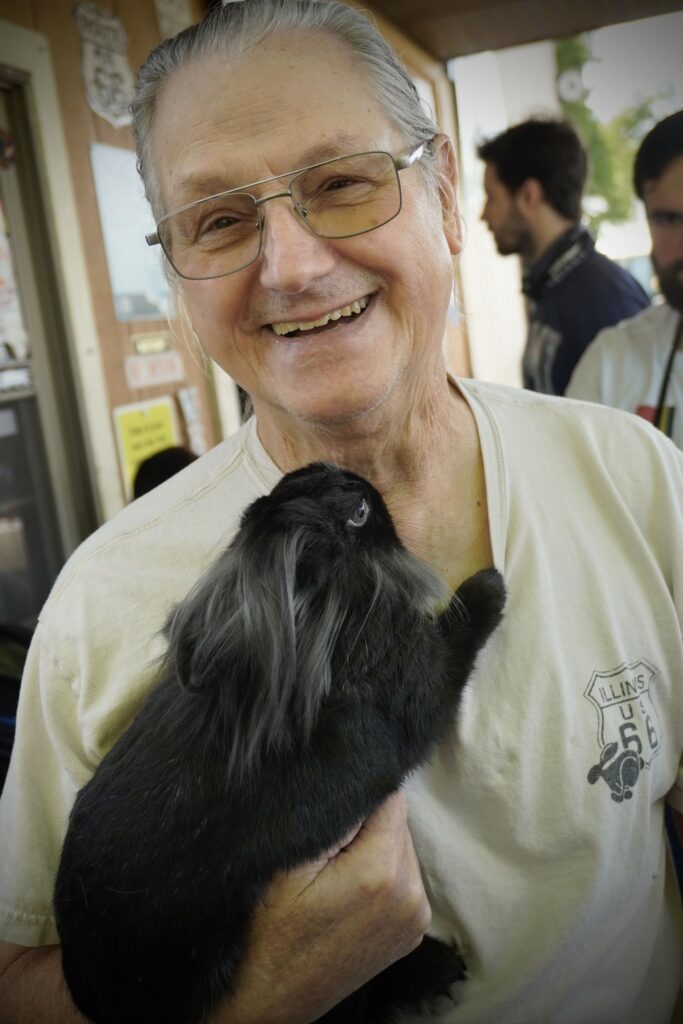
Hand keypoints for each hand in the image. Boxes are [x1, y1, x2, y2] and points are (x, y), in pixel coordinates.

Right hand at [214, 790, 429, 1023]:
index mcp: (382, 872)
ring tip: (332, 871)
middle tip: (325, 847)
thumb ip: (332, 815)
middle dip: (365, 822)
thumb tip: (356, 777)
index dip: (358, 792)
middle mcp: (411, 894)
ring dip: (373, 846)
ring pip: (400, 846)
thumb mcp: (288, 863)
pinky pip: (402, 875)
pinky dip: (380, 872)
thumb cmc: (266, 933)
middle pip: (397, 821)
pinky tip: (347, 890)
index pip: (390, 796)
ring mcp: (416, 917)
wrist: (267, 1001)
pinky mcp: (412, 932)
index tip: (331, 808)